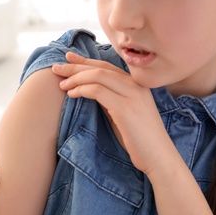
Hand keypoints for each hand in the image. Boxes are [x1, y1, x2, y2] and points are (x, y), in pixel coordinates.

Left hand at [53, 52, 173, 174]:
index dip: (85, 60)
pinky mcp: (125, 108)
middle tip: (56, 68)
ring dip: (75, 78)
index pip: (107, 66)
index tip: (68, 57)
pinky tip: (72, 94)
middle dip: (75, 66)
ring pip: (98, 76)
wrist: (159, 156)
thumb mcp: (124, 113)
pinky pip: (97, 91)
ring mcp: (132, 95)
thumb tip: (89, 91)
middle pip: (100, 68)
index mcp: (136, 85)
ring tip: (61, 84)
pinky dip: (82, 90)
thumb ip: (111, 99)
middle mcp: (135, 85)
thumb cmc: (139, 139)